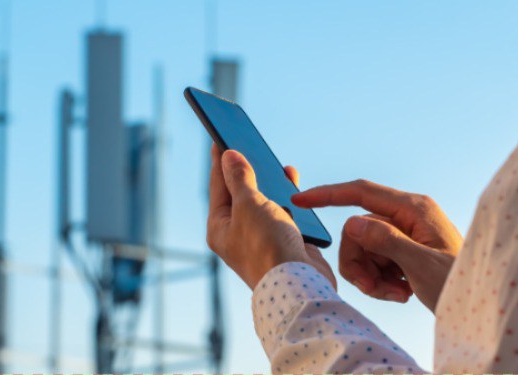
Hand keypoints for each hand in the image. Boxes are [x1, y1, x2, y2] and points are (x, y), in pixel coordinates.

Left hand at [206, 144, 335, 289]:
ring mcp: (261, 238)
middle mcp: (238, 233)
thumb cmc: (267, 246)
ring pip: (265, 202)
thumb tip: (228, 156)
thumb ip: (239, 178)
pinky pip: (285, 213)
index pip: (218, 185)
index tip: (220, 134)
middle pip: (240, 193)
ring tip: (274, 163)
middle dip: (247, 168)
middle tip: (248, 142)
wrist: (299, 284)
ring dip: (271, 182)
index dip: (220, 158)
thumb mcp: (248, 204)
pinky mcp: (284, 242)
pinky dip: (289, 197)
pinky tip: (293, 184)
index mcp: (219, 226)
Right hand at [292, 179, 461, 311]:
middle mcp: (407, 216)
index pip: (361, 192)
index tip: (300, 200)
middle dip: (358, 262)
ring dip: (370, 276)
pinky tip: (401, 293)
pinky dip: (380, 281)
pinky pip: (373, 261)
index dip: (328, 195)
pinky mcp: (403, 251)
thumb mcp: (423, 266)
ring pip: (362, 249)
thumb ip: (387, 242)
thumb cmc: (461, 285)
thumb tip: (353, 224)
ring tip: (394, 294)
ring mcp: (404, 234)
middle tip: (374, 289)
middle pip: (357, 230)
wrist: (480, 309)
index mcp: (414, 209)